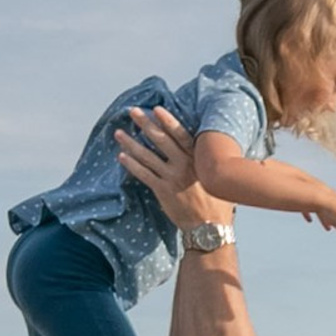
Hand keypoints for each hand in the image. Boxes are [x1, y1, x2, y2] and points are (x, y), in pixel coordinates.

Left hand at [114, 106, 230, 230]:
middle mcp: (184, 165)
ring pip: (147, 156)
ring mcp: (172, 178)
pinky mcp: (163, 191)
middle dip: (145, 124)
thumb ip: (206, 162)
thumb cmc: (216, 202)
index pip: (180, 134)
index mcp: (198, 158)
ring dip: (131, 143)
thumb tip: (206, 149)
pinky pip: (144, 175)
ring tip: (118, 133)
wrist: (209, 227)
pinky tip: (121, 156)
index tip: (156, 108)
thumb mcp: (215, 176)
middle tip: (132, 111)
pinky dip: (132, 165)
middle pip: (161, 139)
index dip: (167, 120)